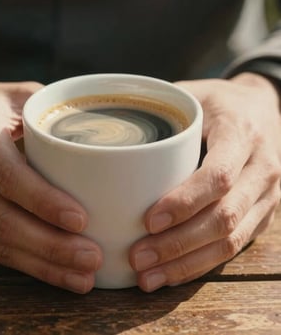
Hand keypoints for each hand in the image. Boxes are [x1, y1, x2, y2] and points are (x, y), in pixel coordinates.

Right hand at [0, 66, 101, 293]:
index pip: (10, 176)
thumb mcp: (15, 94)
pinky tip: (58, 273)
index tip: (81, 220)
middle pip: (4, 220)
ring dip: (44, 264)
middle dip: (52, 245)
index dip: (44, 202)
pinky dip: (29, 265)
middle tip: (93, 257)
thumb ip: (52, 110)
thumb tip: (102, 130)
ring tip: (84, 275)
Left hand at [129, 73, 280, 291]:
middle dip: (178, 243)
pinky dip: (201, 264)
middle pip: (224, 217)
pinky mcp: (260, 214)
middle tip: (138, 257)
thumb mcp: (194, 94)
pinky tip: (172, 273)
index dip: (184, 202)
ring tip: (148, 277)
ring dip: (187, 263)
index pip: (218, 176)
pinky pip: (234, 247)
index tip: (148, 220)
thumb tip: (107, 128)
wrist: (261, 108)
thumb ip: (161, 110)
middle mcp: (261, 169)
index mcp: (242, 135)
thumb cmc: (219, 102)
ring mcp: (266, 196)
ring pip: (230, 241)